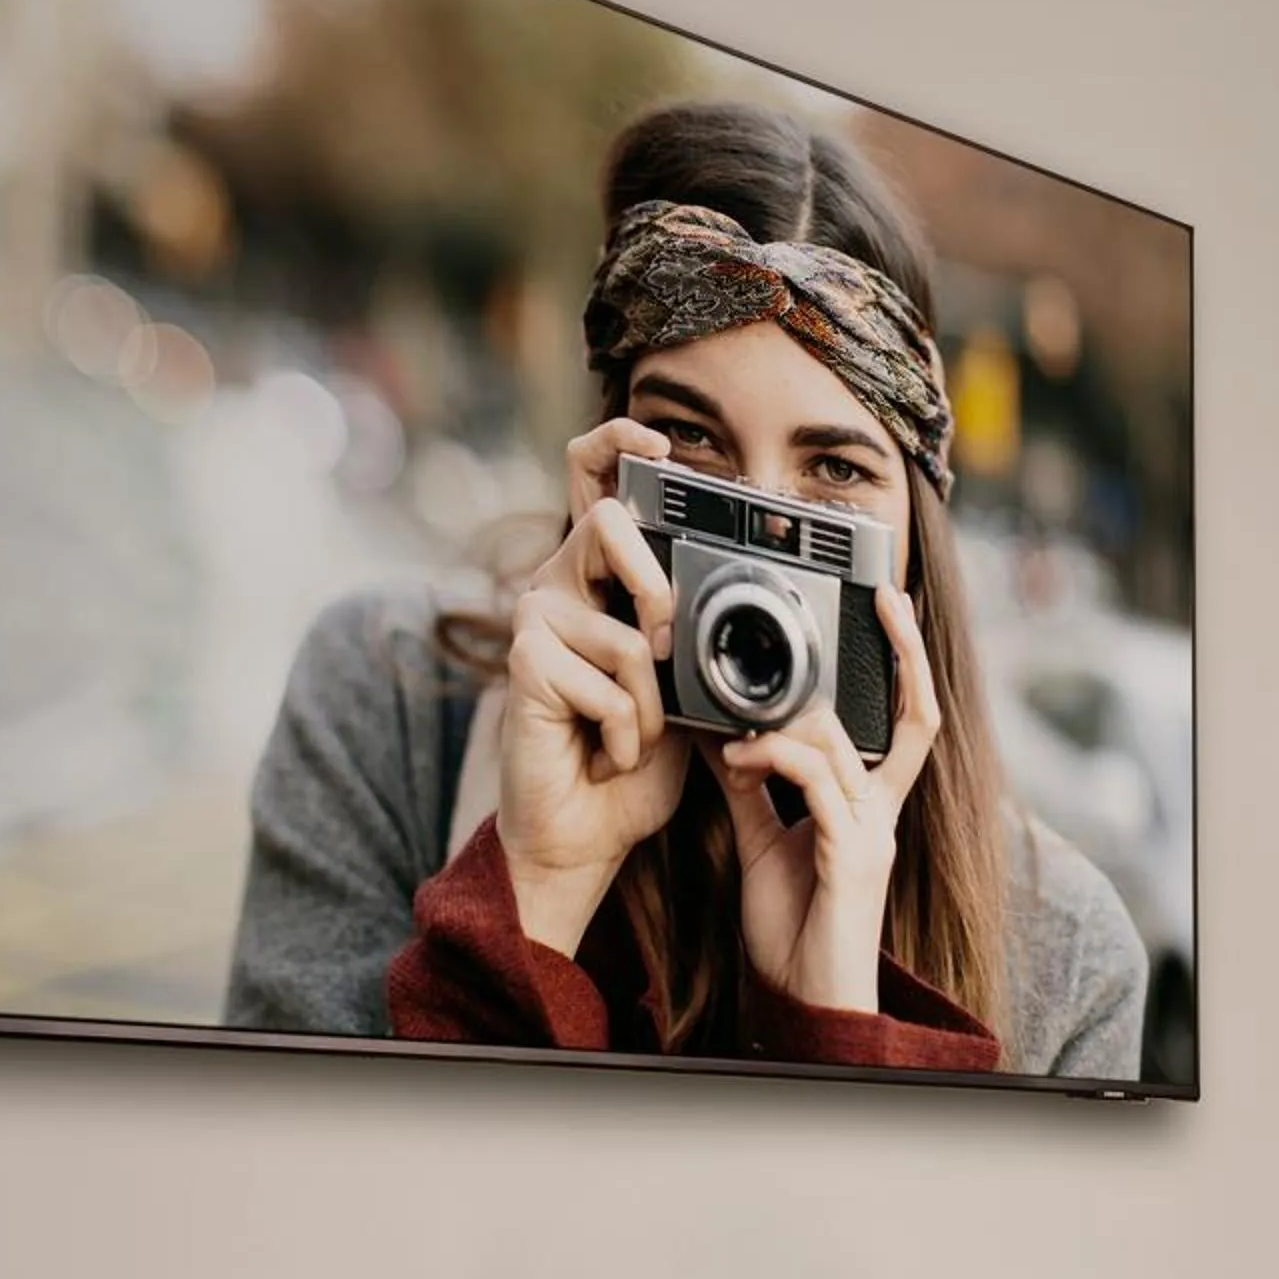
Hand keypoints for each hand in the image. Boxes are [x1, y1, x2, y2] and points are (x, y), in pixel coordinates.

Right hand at [496, 420, 690, 956]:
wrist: (586, 834)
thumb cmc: (634, 764)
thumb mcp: (688, 691)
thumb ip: (701, 637)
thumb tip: (753, 597)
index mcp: (601, 580)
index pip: (592, 480)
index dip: (619, 445)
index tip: (662, 448)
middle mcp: (560, 585)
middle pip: (605, 523)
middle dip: (655, 590)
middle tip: (661, 650)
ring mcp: (536, 619)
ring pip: (626, 631)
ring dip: (650, 704)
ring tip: (630, 736)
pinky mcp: (525, 660)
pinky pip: (610, 681)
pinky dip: (627, 733)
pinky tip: (604, 752)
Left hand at [708, 587, 941, 1017]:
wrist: (805, 1002)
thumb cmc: (794, 935)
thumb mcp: (762, 846)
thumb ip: (753, 791)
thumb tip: (725, 740)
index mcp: (869, 808)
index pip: (908, 721)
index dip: (909, 663)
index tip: (890, 606)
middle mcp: (881, 813)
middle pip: (887, 718)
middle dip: (872, 664)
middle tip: (839, 623)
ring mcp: (873, 833)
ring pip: (839, 744)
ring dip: (779, 728)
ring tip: (733, 739)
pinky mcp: (852, 855)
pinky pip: (817, 783)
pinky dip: (775, 760)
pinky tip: (740, 761)